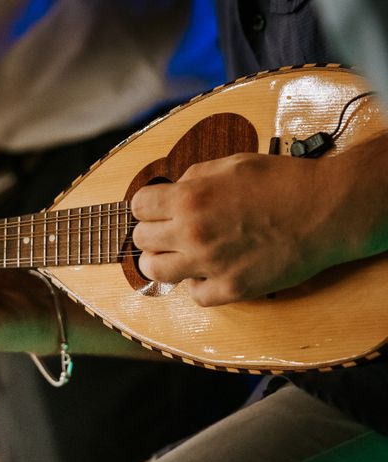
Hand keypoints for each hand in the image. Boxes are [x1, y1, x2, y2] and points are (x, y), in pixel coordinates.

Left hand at [131, 150, 373, 305]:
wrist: (326, 209)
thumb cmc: (283, 181)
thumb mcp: (231, 164)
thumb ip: (194, 176)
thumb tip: (172, 190)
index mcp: (189, 198)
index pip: (138, 207)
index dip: (147, 207)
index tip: (155, 210)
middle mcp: (192, 232)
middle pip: (141, 240)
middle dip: (152, 232)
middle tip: (168, 231)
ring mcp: (210, 264)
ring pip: (155, 272)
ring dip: (162, 261)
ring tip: (178, 255)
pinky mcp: (232, 288)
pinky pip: (195, 296)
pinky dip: (198, 285)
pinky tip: (210, 272)